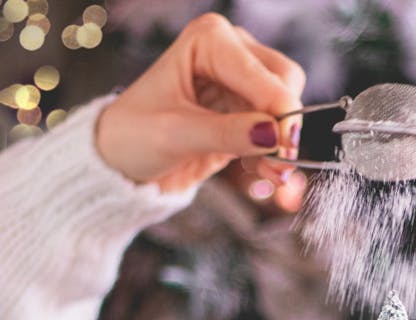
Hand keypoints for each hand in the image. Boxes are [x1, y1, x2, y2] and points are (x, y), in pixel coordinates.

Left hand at [96, 13, 304, 191]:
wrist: (123, 160)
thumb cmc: (134, 136)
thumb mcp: (176, 135)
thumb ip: (226, 133)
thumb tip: (273, 135)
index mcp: (209, 40)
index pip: (263, 73)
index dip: (280, 110)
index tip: (284, 146)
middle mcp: (230, 53)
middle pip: (285, 82)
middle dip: (285, 125)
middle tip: (277, 163)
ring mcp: (240, 84)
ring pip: (285, 110)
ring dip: (282, 146)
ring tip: (268, 174)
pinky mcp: (244, 115)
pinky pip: (275, 132)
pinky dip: (273, 154)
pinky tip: (260, 171)